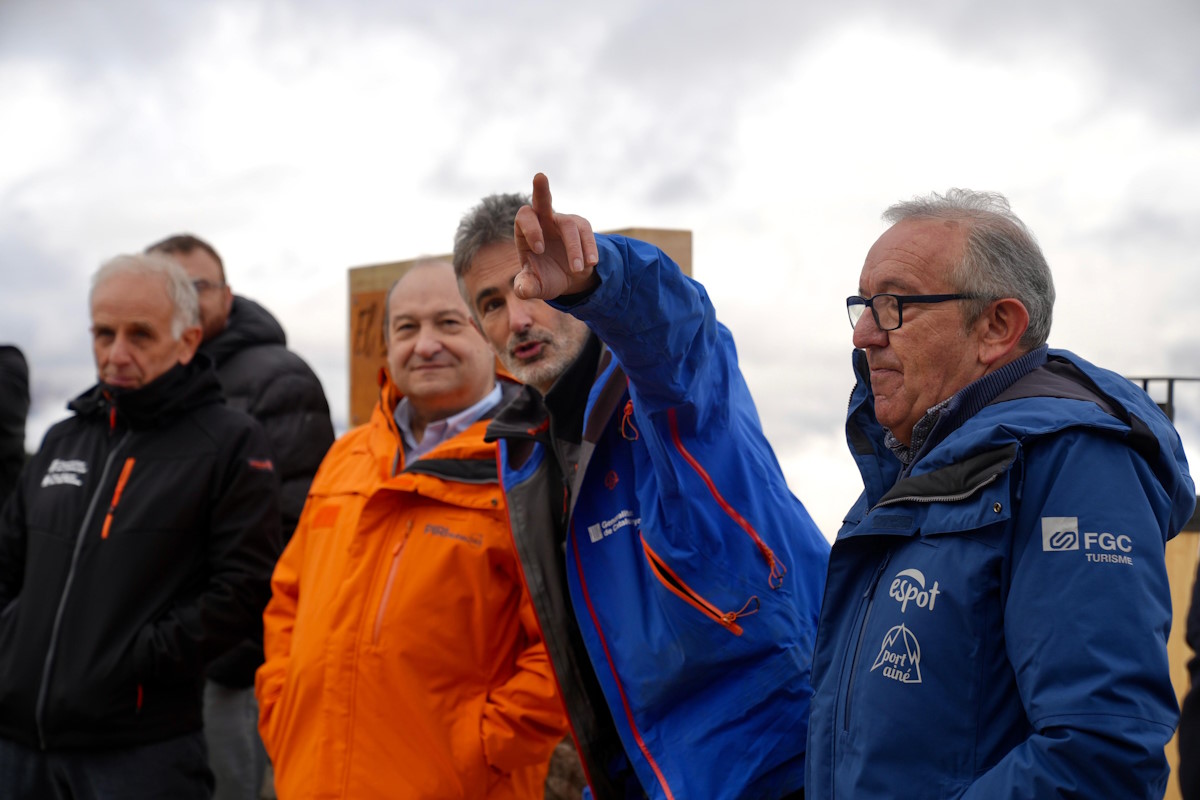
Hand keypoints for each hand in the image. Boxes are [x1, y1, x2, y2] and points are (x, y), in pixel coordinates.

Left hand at [513, 173, 599, 299]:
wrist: (568, 280)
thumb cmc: (545, 278)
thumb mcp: (535, 286)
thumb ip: (527, 287)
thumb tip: (522, 290)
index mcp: (526, 231)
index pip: (524, 218)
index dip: (531, 229)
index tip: (540, 249)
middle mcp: (544, 221)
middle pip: (542, 200)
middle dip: (541, 189)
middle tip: (539, 176)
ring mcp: (564, 223)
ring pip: (570, 226)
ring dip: (574, 248)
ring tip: (576, 269)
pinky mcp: (581, 228)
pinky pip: (587, 233)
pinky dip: (589, 249)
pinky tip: (590, 264)